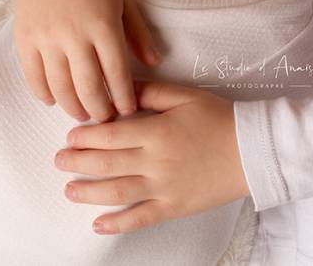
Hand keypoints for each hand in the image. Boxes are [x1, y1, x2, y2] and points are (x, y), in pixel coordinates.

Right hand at [8, 0, 161, 121]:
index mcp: (103, 24)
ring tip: (84, 114)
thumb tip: (154, 63)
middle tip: (107, 120)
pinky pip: (33, 76)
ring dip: (73, 106)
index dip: (123, 96)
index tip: (128, 111)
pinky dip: (43, 93)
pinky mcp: (24, 38)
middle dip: (100, 109)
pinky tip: (54, 100)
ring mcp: (46, 37)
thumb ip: (137, 32)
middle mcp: (74, 34)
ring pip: (60, 87)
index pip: (116, 72)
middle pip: (88, 86)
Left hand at [54, 80, 249, 234]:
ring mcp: (163, 187)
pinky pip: (139, 218)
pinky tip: (97, 224)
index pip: (111, 134)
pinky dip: (116, 224)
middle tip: (59, 160)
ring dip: (87, 192)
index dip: (86, 136)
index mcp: (158, 130)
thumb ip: (152, 91)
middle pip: (106, 164)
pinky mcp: (173, 207)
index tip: (71, 135)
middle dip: (77, 162)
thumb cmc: (220, 118)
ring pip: (116, 192)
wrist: (252, 150)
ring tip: (69, 189)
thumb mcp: (186, 96)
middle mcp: (156, 161)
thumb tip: (123, 88)